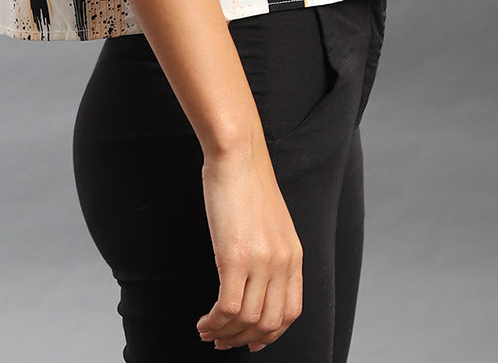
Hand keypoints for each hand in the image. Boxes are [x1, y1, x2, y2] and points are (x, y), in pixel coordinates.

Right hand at [196, 142, 303, 351]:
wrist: (237, 153)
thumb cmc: (247, 181)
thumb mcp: (271, 221)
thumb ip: (270, 251)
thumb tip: (254, 279)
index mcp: (294, 255)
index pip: (291, 311)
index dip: (271, 334)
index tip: (251, 341)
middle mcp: (282, 263)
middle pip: (269, 323)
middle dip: (244, 340)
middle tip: (223, 342)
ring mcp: (261, 261)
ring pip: (247, 320)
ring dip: (225, 334)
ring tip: (208, 332)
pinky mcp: (235, 257)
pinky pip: (228, 307)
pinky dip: (215, 321)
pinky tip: (203, 321)